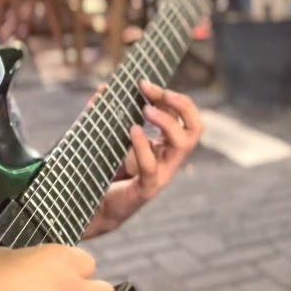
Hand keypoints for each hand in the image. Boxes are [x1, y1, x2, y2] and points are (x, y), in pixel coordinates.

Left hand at [82, 81, 202, 238]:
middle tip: (153, 92)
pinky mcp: (146, 188)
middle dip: (180, 104)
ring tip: (145, 110)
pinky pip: (151, 166)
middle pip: (196, 127)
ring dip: (167, 122)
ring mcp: (162, 173)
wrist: (95, 207)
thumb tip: (103, 87)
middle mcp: (170, 157)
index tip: (144, 83)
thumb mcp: (113, 138)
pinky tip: (132, 131)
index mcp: (167, 144)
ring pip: (183, 144)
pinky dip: (143, 146)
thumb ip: (111, 116)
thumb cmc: (107, 170)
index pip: (184, 115)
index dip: (170, 96)